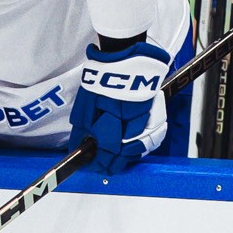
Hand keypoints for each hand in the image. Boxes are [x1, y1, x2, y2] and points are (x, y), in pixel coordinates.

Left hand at [68, 39, 171, 173]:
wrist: (124, 67)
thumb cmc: (101, 87)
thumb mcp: (84, 111)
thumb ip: (82, 133)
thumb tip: (78, 148)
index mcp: (109, 134)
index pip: (104, 160)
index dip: (96, 166)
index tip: (90, 166)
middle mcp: (129, 134)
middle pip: (122, 159)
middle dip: (111, 164)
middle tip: (102, 166)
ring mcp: (144, 127)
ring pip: (139, 151)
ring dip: (127, 157)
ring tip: (117, 158)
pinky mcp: (155, 118)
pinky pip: (152, 138)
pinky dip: (144, 144)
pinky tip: (135, 145)